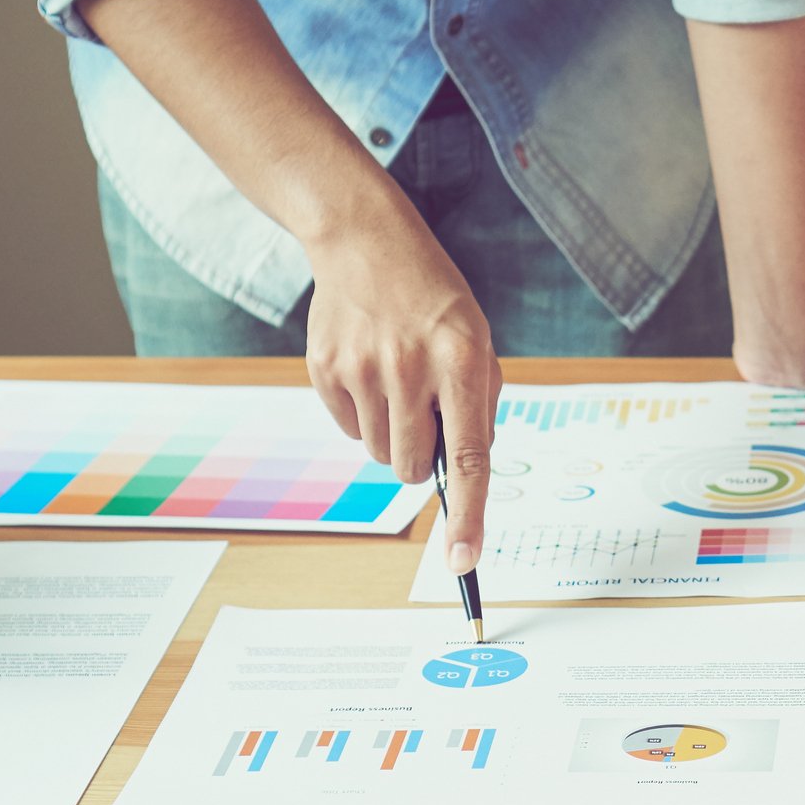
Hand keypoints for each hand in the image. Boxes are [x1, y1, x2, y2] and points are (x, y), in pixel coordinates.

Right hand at [304, 201, 502, 572]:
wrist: (367, 243)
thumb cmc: (435, 301)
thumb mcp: (477, 341)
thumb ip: (478, 406)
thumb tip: (466, 471)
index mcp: (462, 361)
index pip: (470, 456)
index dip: (469, 516)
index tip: (464, 561)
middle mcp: (411, 369)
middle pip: (412, 467)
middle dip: (422, 457)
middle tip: (425, 412)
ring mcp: (362, 370)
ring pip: (380, 454)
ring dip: (393, 435)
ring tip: (398, 381)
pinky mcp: (325, 370)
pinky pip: (349, 430)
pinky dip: (362, 414)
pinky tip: (369, 369)